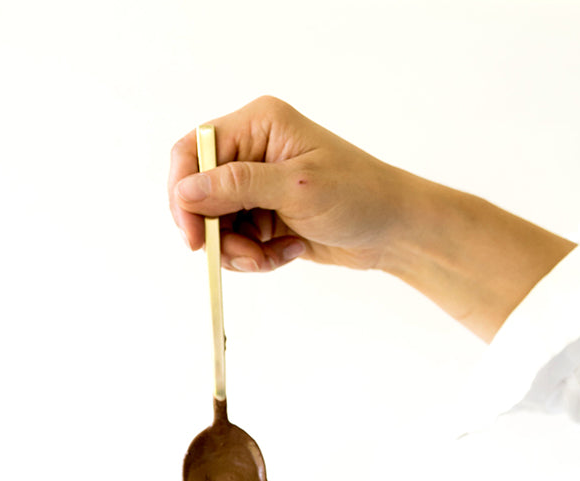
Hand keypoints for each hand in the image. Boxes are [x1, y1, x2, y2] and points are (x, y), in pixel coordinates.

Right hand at [168, 96, 411, 274]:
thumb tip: (185, 192)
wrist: (394, 229)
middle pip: (200, 194)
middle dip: (219, 233)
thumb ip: (237, 187)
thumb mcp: (296, 189)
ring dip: (240, 251)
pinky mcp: (265, 215)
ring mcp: (258, 185)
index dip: (184, 194)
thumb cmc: (359, 196)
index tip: (194, 236)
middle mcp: (253, 150)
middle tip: (244, 256)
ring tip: (273, 256)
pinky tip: (289, 250)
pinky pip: (239, 242)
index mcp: (258, 125)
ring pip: (218, 225)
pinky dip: (258, 256)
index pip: (194, 151)